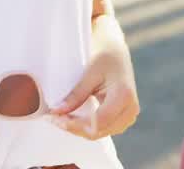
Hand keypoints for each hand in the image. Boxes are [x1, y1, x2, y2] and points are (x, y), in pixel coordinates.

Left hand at [47, 22, 139, 139]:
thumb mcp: (89, 72)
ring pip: (100, 133)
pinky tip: (72, 118)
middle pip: (98, 131)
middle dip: (74, 127)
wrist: (117, 50)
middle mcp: (130, 109)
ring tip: (60, 118)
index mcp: (124, 95)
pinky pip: (103, 128)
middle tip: (52, 118)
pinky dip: (86, 126)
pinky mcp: (123, 117)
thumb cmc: (104, 56)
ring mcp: (129, 115)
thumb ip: (75, 95)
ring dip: (79, 129)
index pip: (97, 122)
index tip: (54, 118)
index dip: (74, 124)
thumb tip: (56, 112)